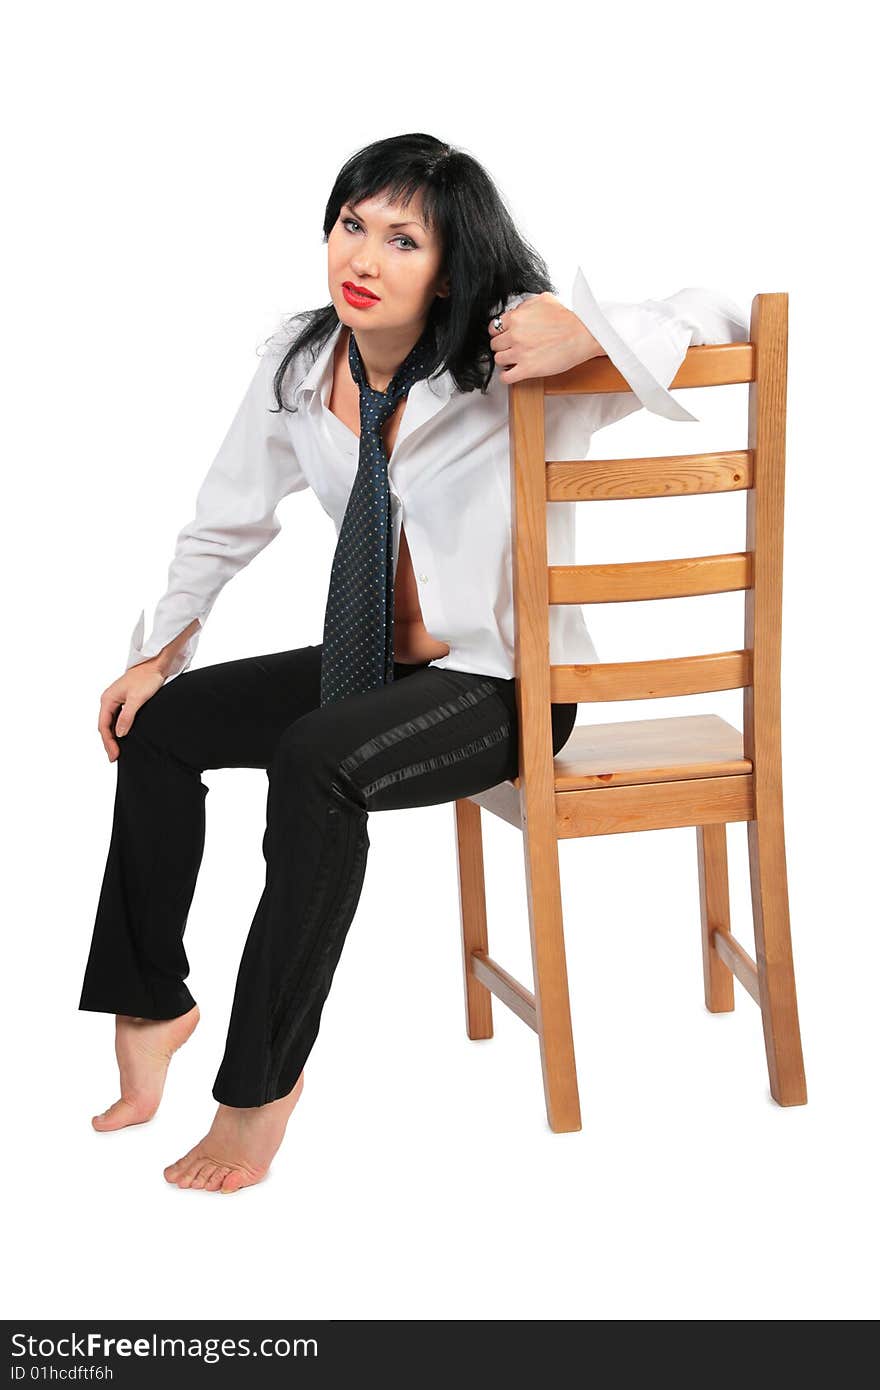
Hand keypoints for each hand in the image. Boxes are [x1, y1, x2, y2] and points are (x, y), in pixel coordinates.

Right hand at [98, 659, 166, 761]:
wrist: (157, 665)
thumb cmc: (147, 678)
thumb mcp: (137, 699)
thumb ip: (127, 717)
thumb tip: (119, 734)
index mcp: (108, 699)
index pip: (103, 725)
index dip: (108, 742)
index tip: (114, 755)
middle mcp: (109, 699)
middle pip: (105, 725)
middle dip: (109, 742)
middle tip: (115, 757)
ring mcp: (116, 699)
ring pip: (111, 722)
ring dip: (113, 736)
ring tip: (118, 750)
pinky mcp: (125, 700)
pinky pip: (117, 718)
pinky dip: (119, 728)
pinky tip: (124, 736)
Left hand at [487, 292, 601, 384]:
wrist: (583, 335)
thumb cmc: (568, 319)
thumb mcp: (544, 300)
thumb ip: (525, 305)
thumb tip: (517, 310)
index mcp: (516, 318)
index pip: (494, 327)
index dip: (500, 332)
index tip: (505, 336)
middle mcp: (515, 335)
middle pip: (495, 344)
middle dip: (503, 346)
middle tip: (512, 347)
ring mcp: (520, 353)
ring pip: (498, 360)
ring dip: (505, 360)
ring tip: (515, 359)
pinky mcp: (527, 369)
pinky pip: (505, 377)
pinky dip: (507, 376)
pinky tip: (513, 373)